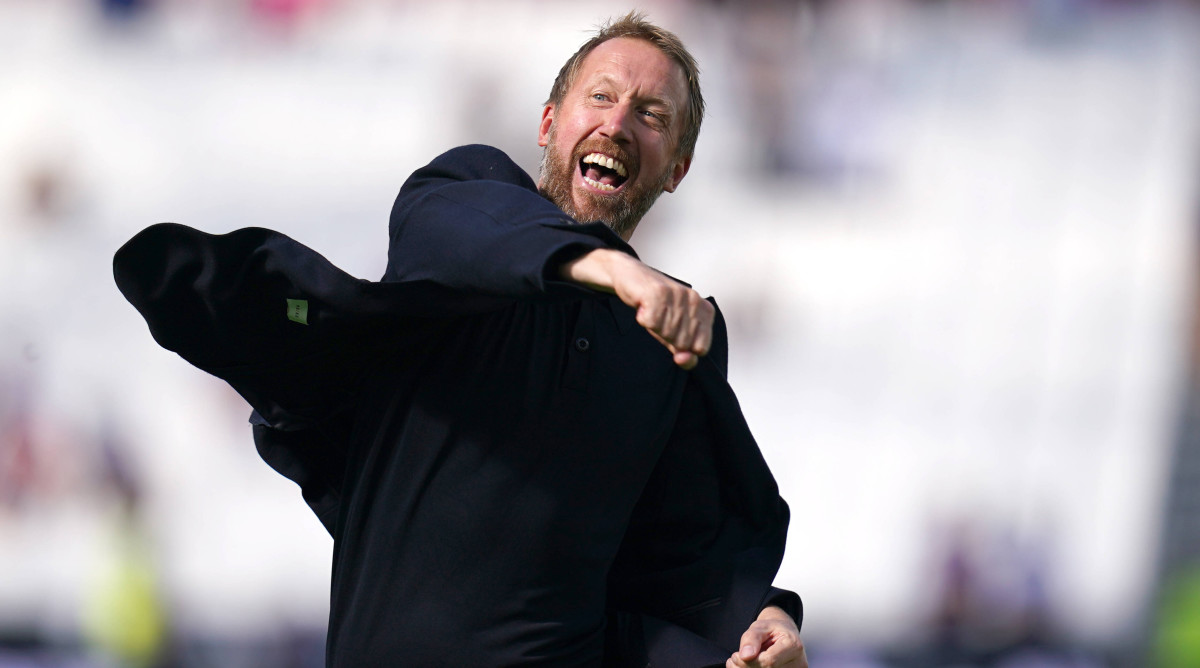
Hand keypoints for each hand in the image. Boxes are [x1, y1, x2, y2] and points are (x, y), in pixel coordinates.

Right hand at [561, 249, 712, 368]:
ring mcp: (678, 295)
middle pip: (682, 343)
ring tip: (653, 311)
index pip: (701, 348)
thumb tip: (684, 359)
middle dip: (666, 337)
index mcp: (705, 311)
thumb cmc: (656, 305)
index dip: (683, 348)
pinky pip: (651, 323)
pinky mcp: (659, 292)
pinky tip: (645, 307)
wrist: (632, 277)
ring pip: (666, 333)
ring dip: (654, 327)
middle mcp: (695, 300)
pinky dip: (643, 319)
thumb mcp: (674, 332)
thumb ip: (685, 352)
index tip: (675, 333)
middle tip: (661, 319)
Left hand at [726, 606, 806, 667]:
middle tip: (733, 660)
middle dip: (746, 667)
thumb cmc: (773, 630)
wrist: (784, 636)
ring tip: (738, 663)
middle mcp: (799, 662)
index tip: (735, 656)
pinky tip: (746, 667)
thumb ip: (752, 638)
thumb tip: (745, 656)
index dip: (749, 662)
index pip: (769, 661)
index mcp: (793, 645)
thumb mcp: (760, 626)